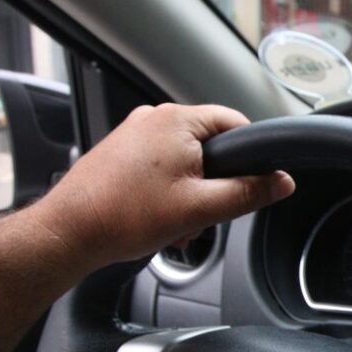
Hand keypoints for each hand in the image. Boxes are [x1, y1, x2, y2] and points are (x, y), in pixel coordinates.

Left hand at [30, 103, 293, 267]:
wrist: (69, 233)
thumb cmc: (122, 216)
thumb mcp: (201, 208)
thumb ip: (248, 193)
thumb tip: (282, 182)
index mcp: (176, 120)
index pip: (236, 124)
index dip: (251, 157)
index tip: (253, 184)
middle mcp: (154, 119)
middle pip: (212, 146)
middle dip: (216, 183)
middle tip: (204, 213)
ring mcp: (135, 134)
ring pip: (187, 160)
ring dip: (192, 192)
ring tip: (176, 221)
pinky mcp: (122, 153)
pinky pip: (163, 167)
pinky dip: (170, 192)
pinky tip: (160, 218)